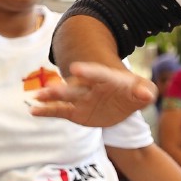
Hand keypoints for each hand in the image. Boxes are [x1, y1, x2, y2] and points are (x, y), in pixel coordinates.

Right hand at [29, 62, 155, 126]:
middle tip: (50, 87)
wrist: (123, 102)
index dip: (88, 71)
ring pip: (65, 97)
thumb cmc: (134, 93)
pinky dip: (47, 111)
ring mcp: (81, 98)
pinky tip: (34, 111)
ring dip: (51, 97)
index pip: (97, 74)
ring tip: (37, 97)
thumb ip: (145, 91)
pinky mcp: (75, 111)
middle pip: (76, 86)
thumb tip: (146, 93)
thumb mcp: (144, 91)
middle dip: (63, 87)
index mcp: (107, 79)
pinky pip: (59, 111)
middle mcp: (90, 87)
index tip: (76, 69)